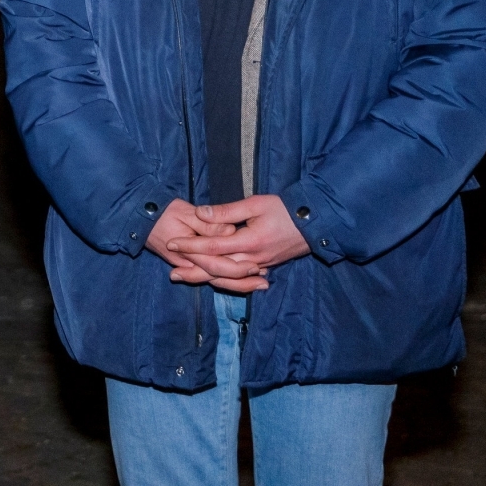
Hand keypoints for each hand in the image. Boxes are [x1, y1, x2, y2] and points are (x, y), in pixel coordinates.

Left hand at [164, 194, 312, 292]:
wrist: (313, 224)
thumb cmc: (284, 210)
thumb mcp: (255, 204)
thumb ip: (227, 211)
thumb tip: (200, 213)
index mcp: (249, 242)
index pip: (212, 247)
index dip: (190, 246)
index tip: (171, 243)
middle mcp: (253, 259)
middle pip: (217, 269)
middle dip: (193, 271)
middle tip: (172, 272)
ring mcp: (259, 266)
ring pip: (227, 278)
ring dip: (205, 279)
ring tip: (184, 278)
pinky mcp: (264, 267)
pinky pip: (239, 279)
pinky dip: (222, 280)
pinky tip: (209, 279)